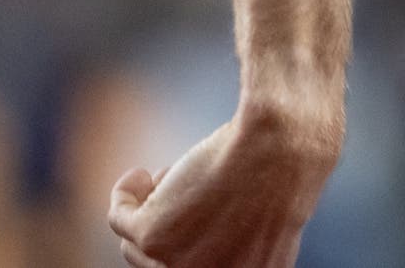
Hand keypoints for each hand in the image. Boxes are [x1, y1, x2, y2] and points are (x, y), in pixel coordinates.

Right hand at [107, 109, 339, 267]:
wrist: (281, 149)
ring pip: (137, 243)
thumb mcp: (267, 228)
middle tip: (178, 194)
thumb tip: (207, 240)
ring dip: (146, 208)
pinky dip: (125, 195)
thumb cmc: (283, 175)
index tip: (187, 222)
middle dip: (166, 227)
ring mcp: (177, 265)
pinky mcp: (154, 238)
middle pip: (159, 262)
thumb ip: (238, 248)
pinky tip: (139, 176)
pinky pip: (120, 219)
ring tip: (168, 176)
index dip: (184, 245)